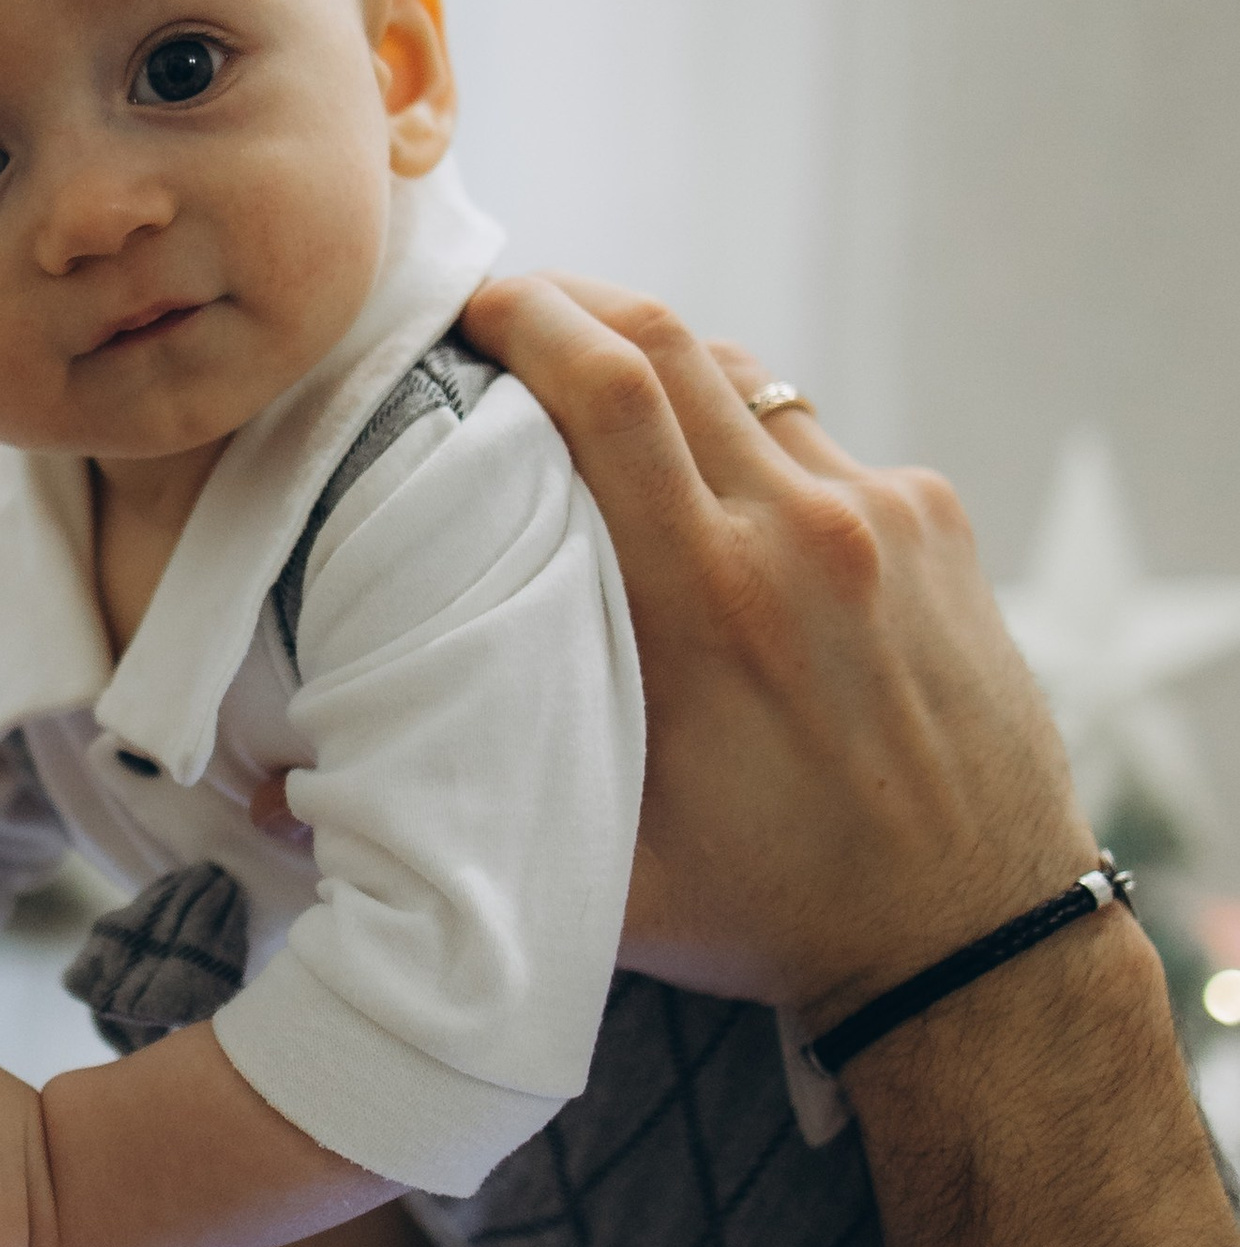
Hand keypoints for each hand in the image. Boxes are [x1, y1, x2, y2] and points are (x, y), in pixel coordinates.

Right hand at [462, 273, 1092, 1022]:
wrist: (973, 943)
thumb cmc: (773, 917)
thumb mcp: (601, 884)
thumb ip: (460, 816)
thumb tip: (274, 799)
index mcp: (711, 602)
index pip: (608, 387)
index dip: (525, 316)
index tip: (461, 302)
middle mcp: (804, 534)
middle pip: (669, 341)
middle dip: (572, 305)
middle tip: (503, 311)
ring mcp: (885, 516)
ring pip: (746, 381)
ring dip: (663, 372)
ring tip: (597, 397)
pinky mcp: (938, 521)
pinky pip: (817, 441)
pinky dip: (749, 446)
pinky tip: (713, 499)